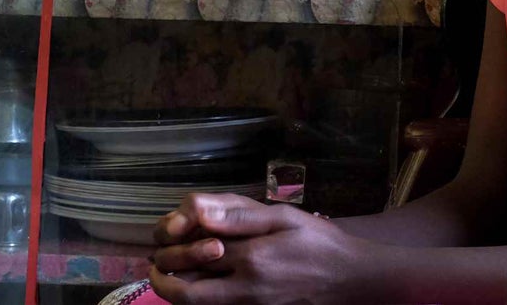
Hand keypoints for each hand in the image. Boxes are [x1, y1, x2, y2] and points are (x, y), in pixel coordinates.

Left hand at [150, 193, 357, 304]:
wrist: (350, 280)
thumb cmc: (319, 242)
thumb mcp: (283, 218)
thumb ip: (240, 215)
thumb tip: (199, 211)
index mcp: (251, 259)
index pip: (195, 253)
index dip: (175, 244)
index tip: (166, 234)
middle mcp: (245, 290)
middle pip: (188, 295)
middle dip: (164, 280)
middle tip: (156, 264)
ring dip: (180, 292)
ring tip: (172, 273)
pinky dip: (202, 299)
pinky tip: (203, 282)